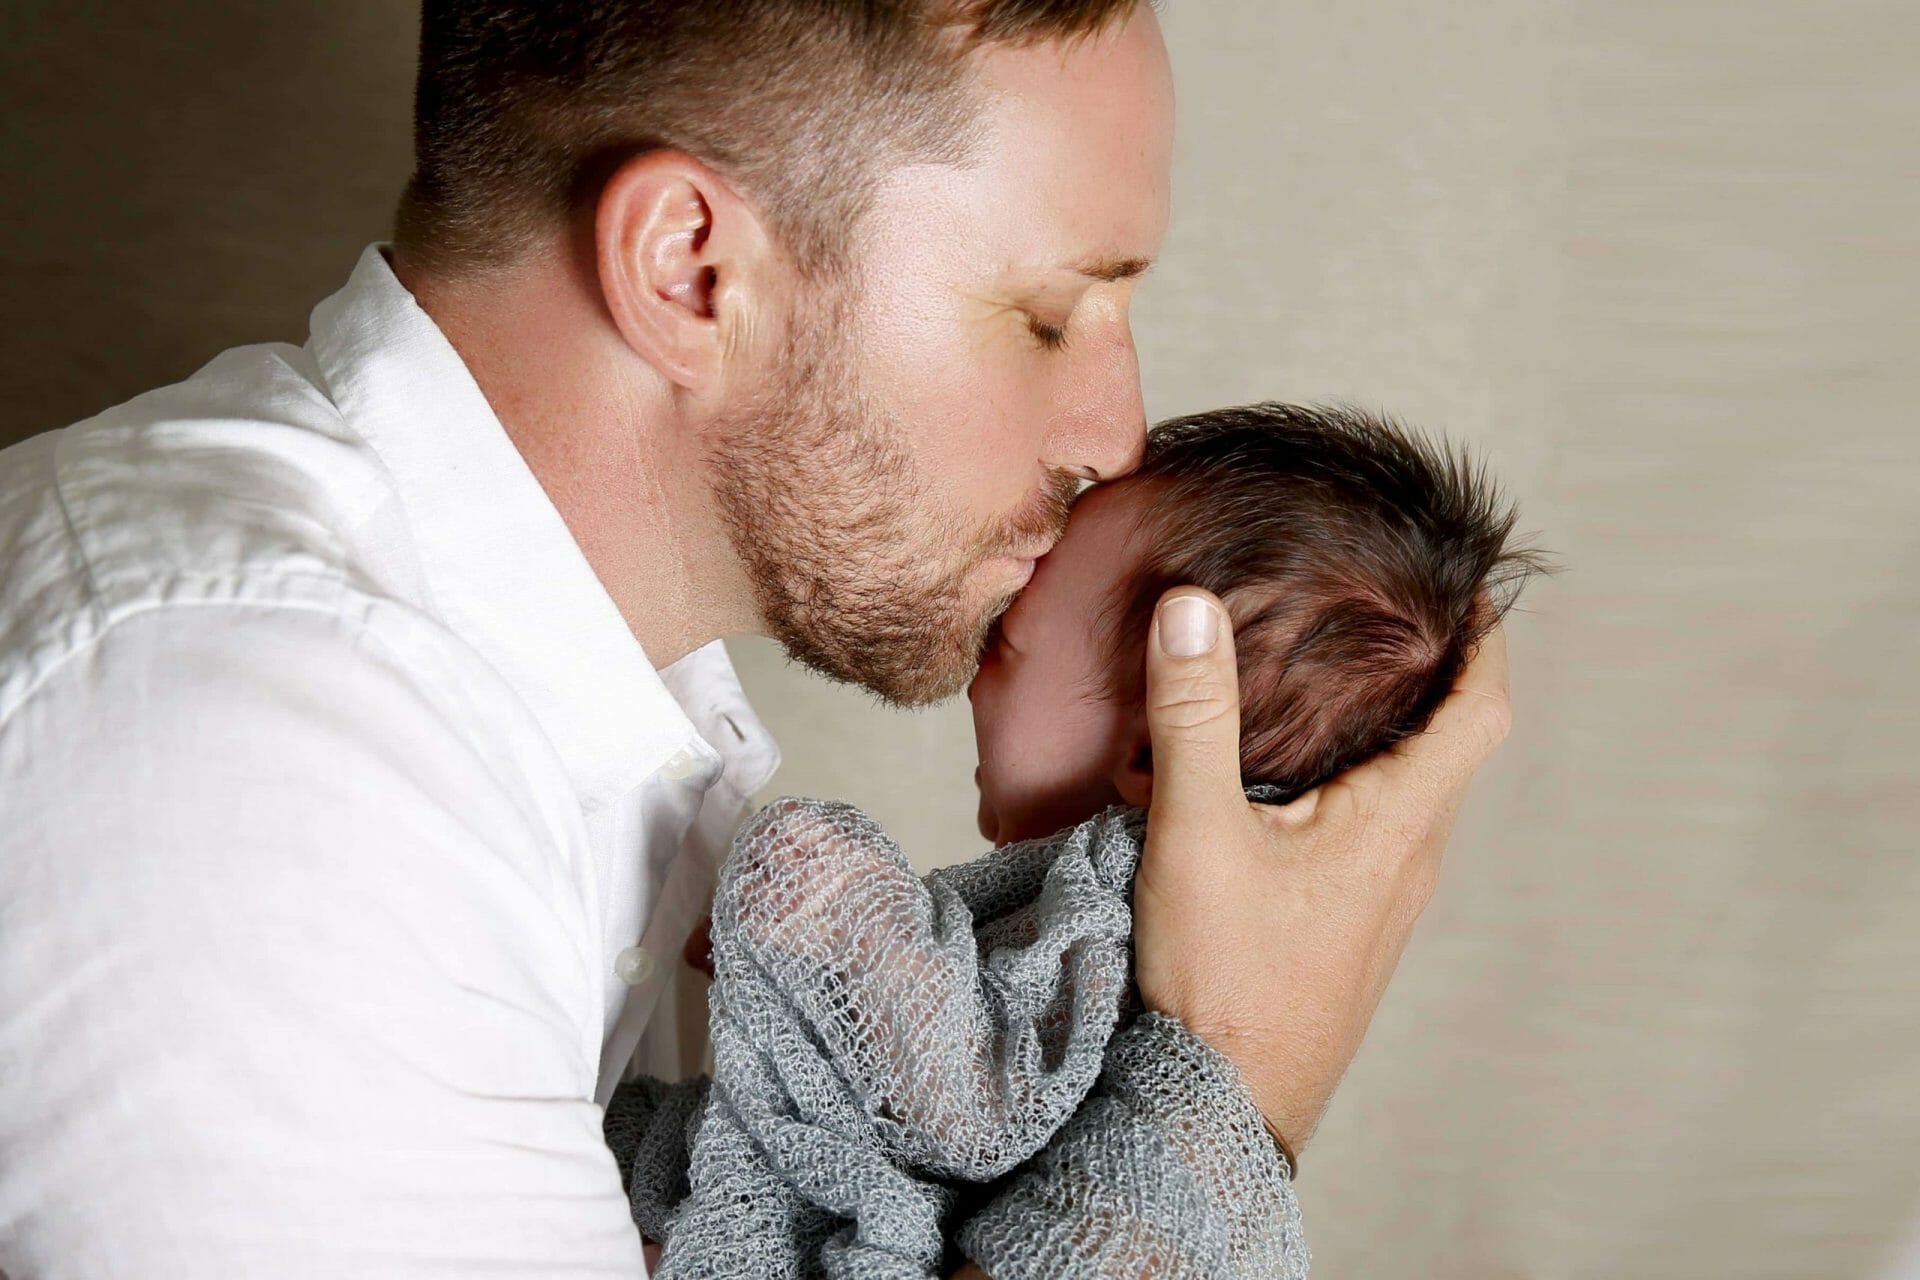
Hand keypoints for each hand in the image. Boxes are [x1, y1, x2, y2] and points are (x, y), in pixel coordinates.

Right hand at [1129, 588, 1510, 1148]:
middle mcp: (1412, 857)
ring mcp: (1386, 898)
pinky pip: (1378, 828)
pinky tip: (1293, 772)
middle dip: (1433, 668)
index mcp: (1399, 823)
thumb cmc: (1225, 979)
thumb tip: (1191, 607)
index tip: (1463, 582)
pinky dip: (1360, 776)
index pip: (1481, 710)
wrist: (1226, 1106)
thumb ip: (1195, 719)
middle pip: (1452, 743)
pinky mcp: (1353, 925)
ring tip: (1339, 670)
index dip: (1484, 638)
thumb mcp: (1196, 835)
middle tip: (1386, 605)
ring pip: (1414, 789)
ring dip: (1394, 726)